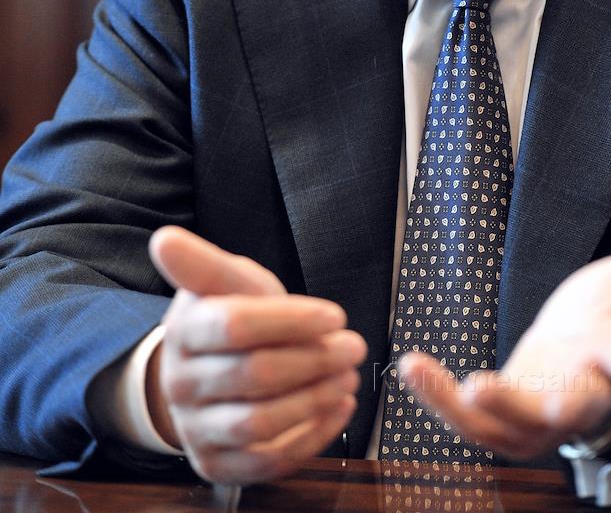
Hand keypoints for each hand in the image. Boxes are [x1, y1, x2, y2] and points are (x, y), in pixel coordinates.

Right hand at [148, 226, 366, 483]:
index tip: (336, 314)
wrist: (204, 370)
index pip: (236, 325)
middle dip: (314, 359)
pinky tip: (338, 408)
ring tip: (348, 377)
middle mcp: (180, 383)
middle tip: (353, 346)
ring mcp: (194, 428)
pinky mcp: (215, 464)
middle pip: (255, 375)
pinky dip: (311, 438)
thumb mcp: (224, 281)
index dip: (292, 320)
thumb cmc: (228, 314)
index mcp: (184, 330)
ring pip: (260, 422)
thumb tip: (164, 239)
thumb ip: (203, 263)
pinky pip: (265, 461)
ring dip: (315, 400)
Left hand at [399, 244, 610, 459]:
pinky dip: (439, 399)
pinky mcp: (505, 411)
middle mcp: (584, 393)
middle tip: (547, 399)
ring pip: (515, 426)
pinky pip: (471, 417)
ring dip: (485, 410)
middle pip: (576, 409)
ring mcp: (542, 409)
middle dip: (562, 406)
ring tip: (460, 383)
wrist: (585, 342)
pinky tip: (411, 367)